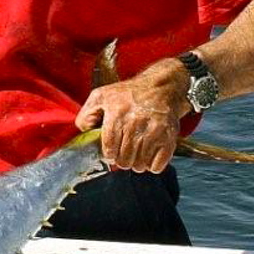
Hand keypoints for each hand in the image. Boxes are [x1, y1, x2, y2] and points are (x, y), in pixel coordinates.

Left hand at [74, 61, 188, 172]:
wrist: (161, 88)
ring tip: (136, 153)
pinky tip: (149, 155)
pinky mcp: (169, 138)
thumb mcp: (101, 96)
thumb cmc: (128, 94)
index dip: (109, 155)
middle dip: (122, 160)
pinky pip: (157, 166)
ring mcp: (154, 132)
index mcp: (117, 114)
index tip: (111, 152)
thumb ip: (85, 115)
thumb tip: (84, 132)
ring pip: (139, 165)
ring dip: (136, 163)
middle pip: (124, 160)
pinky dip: (151, 166)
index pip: (109, 149)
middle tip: (124, 153)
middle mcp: (136, 123)